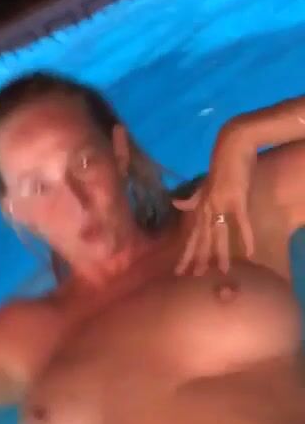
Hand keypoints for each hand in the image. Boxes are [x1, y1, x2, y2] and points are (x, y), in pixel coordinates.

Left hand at [173, 135, 255, 275]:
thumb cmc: (220, 165)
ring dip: (220, 253)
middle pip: (201, 239)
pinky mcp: (237, 199)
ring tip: (222, 271)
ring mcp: (221, 204)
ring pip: (219, 234)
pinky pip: (241, 222)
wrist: (231, 146)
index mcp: (200, 207)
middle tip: (194, 278)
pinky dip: (246, 237)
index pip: (191, 235)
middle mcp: (207, 208)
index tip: (179, 271)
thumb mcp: (204, 184)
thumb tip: (175, 204)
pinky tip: (249, 252)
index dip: (186, 254)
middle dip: (198, 259)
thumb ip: (192, 198)